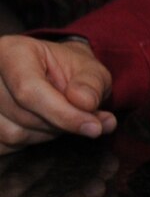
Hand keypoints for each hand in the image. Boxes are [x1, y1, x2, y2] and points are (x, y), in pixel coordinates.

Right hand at [0, 36, 116, 153]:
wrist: (53, 74)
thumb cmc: (70, 71)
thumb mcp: (91, 69)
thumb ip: (92, 84)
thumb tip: (86, 103)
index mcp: (12, 51)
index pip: (29, 90)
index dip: (63, 113)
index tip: (93, 127)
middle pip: (23, 114)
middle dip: (60, 123)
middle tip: (85, 119)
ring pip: (12, 134)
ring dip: (46, 133)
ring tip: (60, 116)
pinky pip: (4, 145)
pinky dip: (29, 141)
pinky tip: (42, 125)